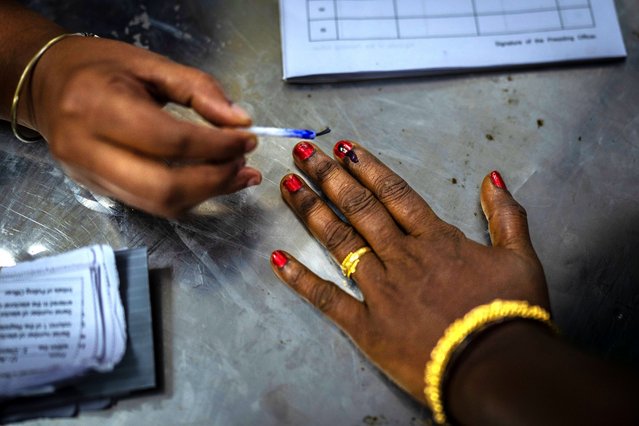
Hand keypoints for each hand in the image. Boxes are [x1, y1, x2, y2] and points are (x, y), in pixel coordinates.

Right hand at [24, 36, 259, 216]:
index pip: (170, 141)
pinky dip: (186, 196)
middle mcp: (88, 149)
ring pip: (159, 204)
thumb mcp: (150, 64)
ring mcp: (89, 176)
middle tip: (243, 165)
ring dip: (206, 195)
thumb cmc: (98, 67)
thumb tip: (239, 122)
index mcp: (98, 106)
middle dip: (214, 181)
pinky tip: (209, 181)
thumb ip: (199, 89)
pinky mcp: (96, 190)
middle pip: (164, 187)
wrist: (46, 84)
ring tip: (236, 175)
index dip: (216, 146)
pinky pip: (150, 204)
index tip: (247, 139)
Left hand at [270, 140, 548, 403]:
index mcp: (436, 239)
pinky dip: (300, 279)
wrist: (496, 367)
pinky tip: (277, 259)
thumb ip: (506, 216)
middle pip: (359, 208)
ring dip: (311, 211)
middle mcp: (402, 256)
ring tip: (289, 186)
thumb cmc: (510, 314)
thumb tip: (493, 178)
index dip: (367, 168)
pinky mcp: (367, 325)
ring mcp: (380, 289)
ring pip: (339, 242)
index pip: (394, 194)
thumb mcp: (521, 258)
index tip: (343, 148)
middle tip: (303, 154)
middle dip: (328, 177)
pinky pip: (327, 297)